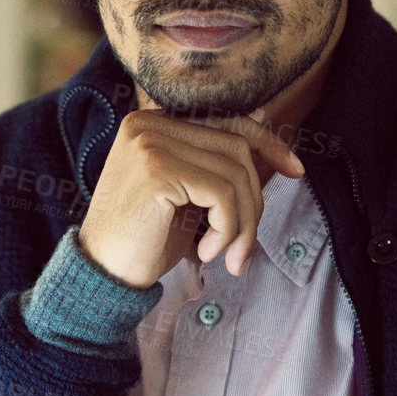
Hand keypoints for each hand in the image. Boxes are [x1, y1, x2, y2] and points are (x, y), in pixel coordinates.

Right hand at [77, 106, 305, 288]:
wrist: (102, 274)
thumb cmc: (144, 240)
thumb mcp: (186, 195)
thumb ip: (214, 166)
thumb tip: (267, 138)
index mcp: (152, 122)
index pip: (225, 121)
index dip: (266, 142)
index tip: (294, 170)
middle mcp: (148, 124)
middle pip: (236, 149)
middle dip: (253, 201)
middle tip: (244, 246)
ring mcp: (151, 143)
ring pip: (234, 173)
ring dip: (242, 224)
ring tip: (228, 255)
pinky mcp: (157, 169)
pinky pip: (221, 194)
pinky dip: (227, 229)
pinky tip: (206, 252)